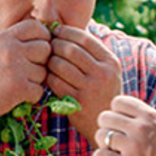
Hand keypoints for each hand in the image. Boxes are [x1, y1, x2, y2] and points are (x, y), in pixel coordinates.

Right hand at [0, 20, 50, 130]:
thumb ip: (12, 41)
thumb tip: (40, 37)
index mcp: (4, 37)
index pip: (36, 27)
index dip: (42, 38)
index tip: (37, 50)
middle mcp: (11, 49)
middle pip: (46, 49)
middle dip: (41, 61)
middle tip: (28, 71)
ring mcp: (16, 69)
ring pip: (44, 72)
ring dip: (35, 81)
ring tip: (17, 85)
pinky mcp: (18, 88)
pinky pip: (39, 91)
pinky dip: (31, 96)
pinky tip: (17, 96)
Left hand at [46, 25, 122, 143]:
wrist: (105, 124)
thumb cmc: (101, 94)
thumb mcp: (106, 72)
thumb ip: (92, 54)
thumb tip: (67, 31)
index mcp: (110, 62)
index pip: (84, 38)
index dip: (66, 32)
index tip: (55, 32)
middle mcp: (103, 73)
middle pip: (70, 50)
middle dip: (54, 45)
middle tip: (46, 46)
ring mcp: (90, 88)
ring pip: (60, 65)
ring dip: (49, 61)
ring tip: (46, 61)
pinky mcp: (77, 102)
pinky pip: (54, 82)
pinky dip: (47, 77)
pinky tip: (45, 76)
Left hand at [92, 95, 155, 155]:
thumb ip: (152, 121)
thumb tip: (134, 120)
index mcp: (151, 116)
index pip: (118, 102)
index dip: (116, 113)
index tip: (121, 125)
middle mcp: (139, 127)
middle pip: (105, 117)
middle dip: (106, 128)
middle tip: (114, 141)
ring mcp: (132, 146)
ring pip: (100, 136)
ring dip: (103, 145)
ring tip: (113, 154)